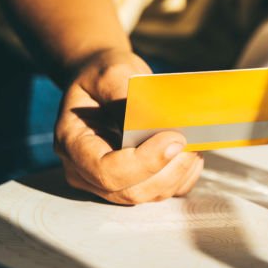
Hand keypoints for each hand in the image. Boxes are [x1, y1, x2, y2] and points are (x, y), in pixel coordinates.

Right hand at [54, 48, 203, 204]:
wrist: (102, 83)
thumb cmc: (102, 75)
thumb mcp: (110, 73)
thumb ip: (126, 97)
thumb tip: (151, 121)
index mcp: (72, 143)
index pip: (105, 170)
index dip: (143, 162)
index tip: (174, 138)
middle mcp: (85, 171)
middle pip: (130, 191)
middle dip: (167, 169)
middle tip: (191, 140)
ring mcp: (107, 182)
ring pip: (149, 195)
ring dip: (178, 173)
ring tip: (195, 142)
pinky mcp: (131, 183)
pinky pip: (161, 192)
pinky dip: (182, 178)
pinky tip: (192, 154)